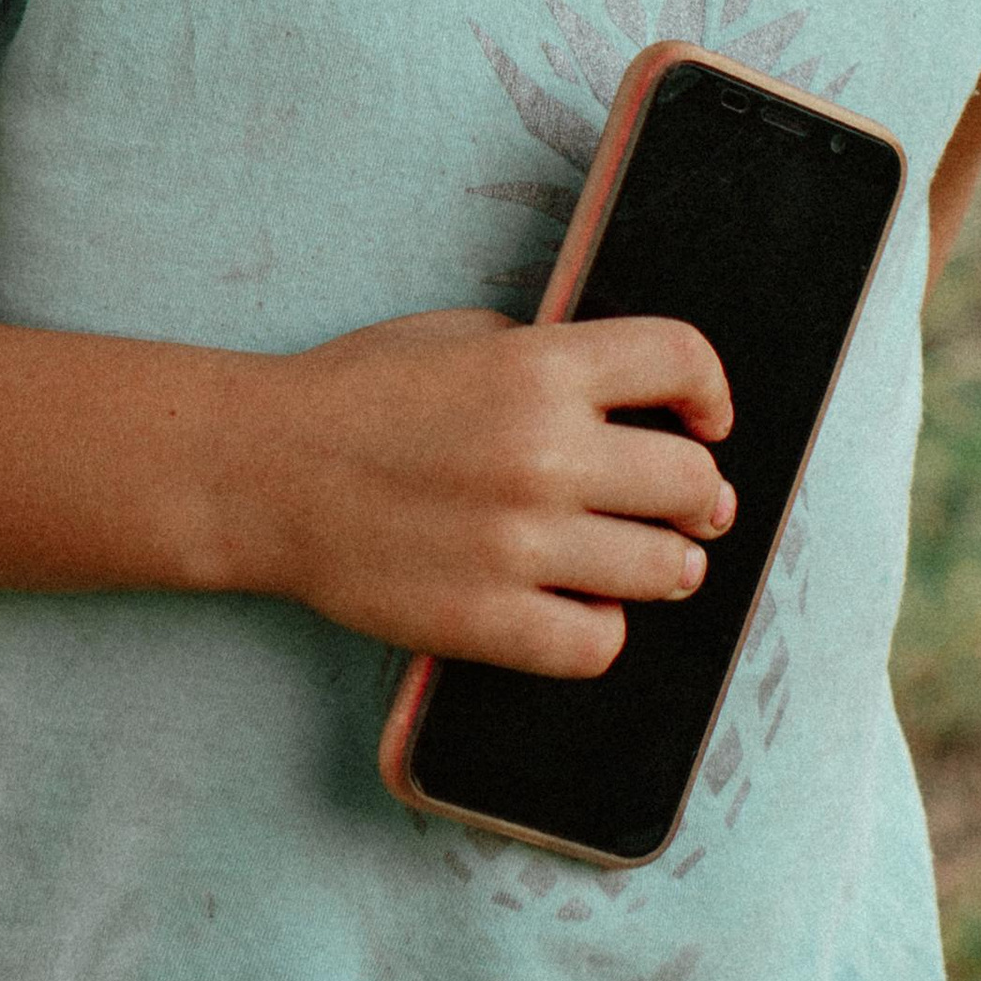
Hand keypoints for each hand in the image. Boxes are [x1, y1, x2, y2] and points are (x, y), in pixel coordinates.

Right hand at [234, 305, 734, 677]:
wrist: (267, 471)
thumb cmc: (362, 392)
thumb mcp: (464, 336)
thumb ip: (556, 361)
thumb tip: (643, 403)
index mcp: (540, 366)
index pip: (684, 362)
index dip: (713, 390)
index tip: (707, 416)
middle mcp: (544, 453)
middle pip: (693, 481)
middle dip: (700, 493)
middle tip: (691, 503)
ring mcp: (519, 544)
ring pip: (665, 568)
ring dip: (668, 563)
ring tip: (652, 558)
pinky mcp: (487, 621)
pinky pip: (599, 644)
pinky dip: (604, 628)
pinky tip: (584, 605)